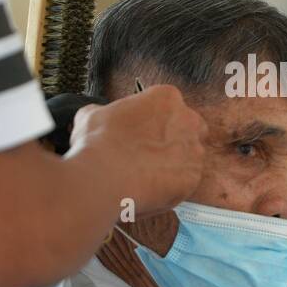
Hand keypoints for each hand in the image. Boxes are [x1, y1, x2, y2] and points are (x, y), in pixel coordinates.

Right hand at [70, 84, 206, 214]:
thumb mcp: (93, 115)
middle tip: (149, 153)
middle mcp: (187, 120)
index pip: (168, 106)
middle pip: (188, 128)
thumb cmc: (98, 144)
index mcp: (166, 98)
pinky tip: (151, 188)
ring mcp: (193, 150)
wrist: (102, 179)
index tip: (142, 132)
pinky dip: (172, 186)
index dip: (154, 121)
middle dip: (173, 139)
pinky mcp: (193, 178)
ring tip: (147, 174)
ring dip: (173, 164)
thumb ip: (105, 112)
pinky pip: (186, 182)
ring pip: (189, 157)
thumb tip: (99, 116)